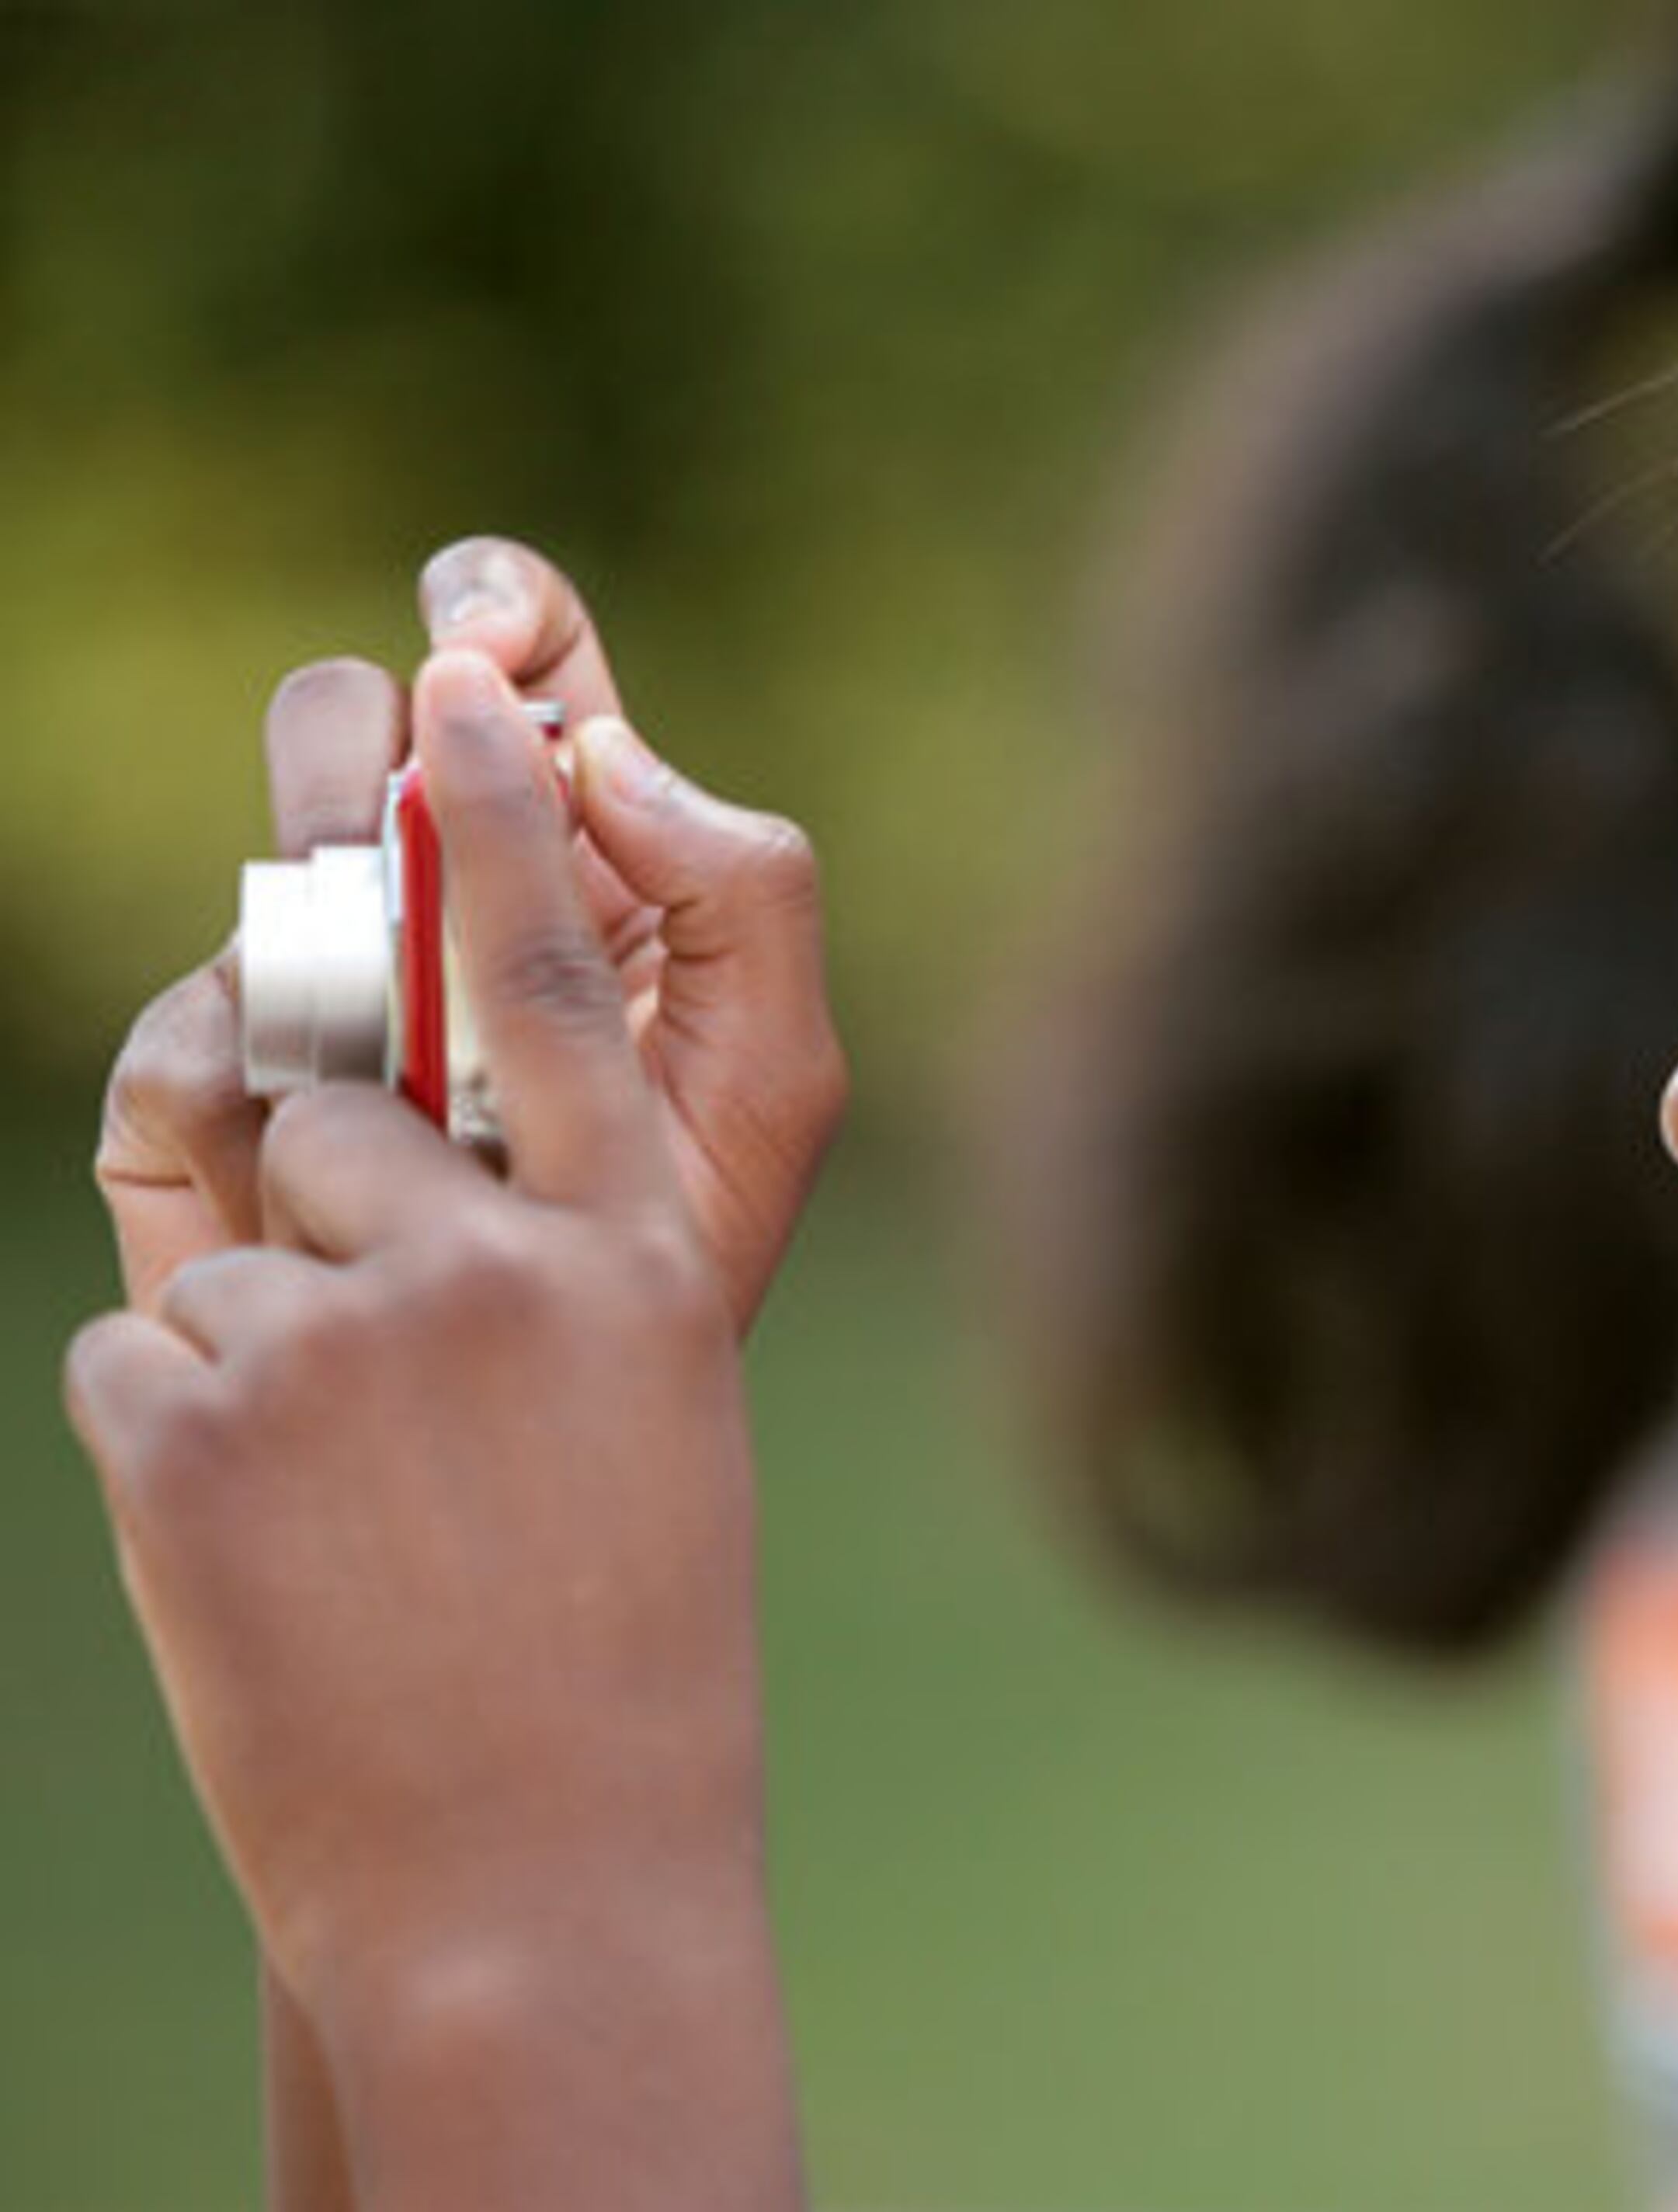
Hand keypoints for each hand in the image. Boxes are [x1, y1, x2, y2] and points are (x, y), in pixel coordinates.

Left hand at [67, 656, 805, 2211]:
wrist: (537, 1878)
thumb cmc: (613, 1645)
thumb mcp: (637, 1415)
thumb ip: (539, 1251)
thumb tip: (388, 1128)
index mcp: (636, 1253)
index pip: (559, 978)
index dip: (502, 821)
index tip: (458, 685)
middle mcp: (498, 1261)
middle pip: (338, 1101)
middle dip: (323, 1191)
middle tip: (372, 1344)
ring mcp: (343, 1335)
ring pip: (223, 1233)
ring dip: (250, 1343)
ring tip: (340, 1508)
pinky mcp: (188, 1422)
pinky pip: (137, 1341)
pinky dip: (175, 1432)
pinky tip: (270, 1554)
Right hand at [96, 537, 844, 1332]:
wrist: (561, 1428)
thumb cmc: (682, 1240)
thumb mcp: (774, 1072)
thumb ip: (742, 893)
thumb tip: (603, 750)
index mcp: (571, 860)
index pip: (512, 661)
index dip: (490, 608)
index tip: (486, 656)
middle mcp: (421, 897)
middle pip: (343, 720)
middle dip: (366, 761)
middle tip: (419, 861)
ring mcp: (301, 988)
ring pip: (262, 880)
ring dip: (345, 967)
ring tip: (438, 1100)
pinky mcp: (200, 1100)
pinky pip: (195, 1048)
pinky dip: (278, 1120)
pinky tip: (352, 1202)